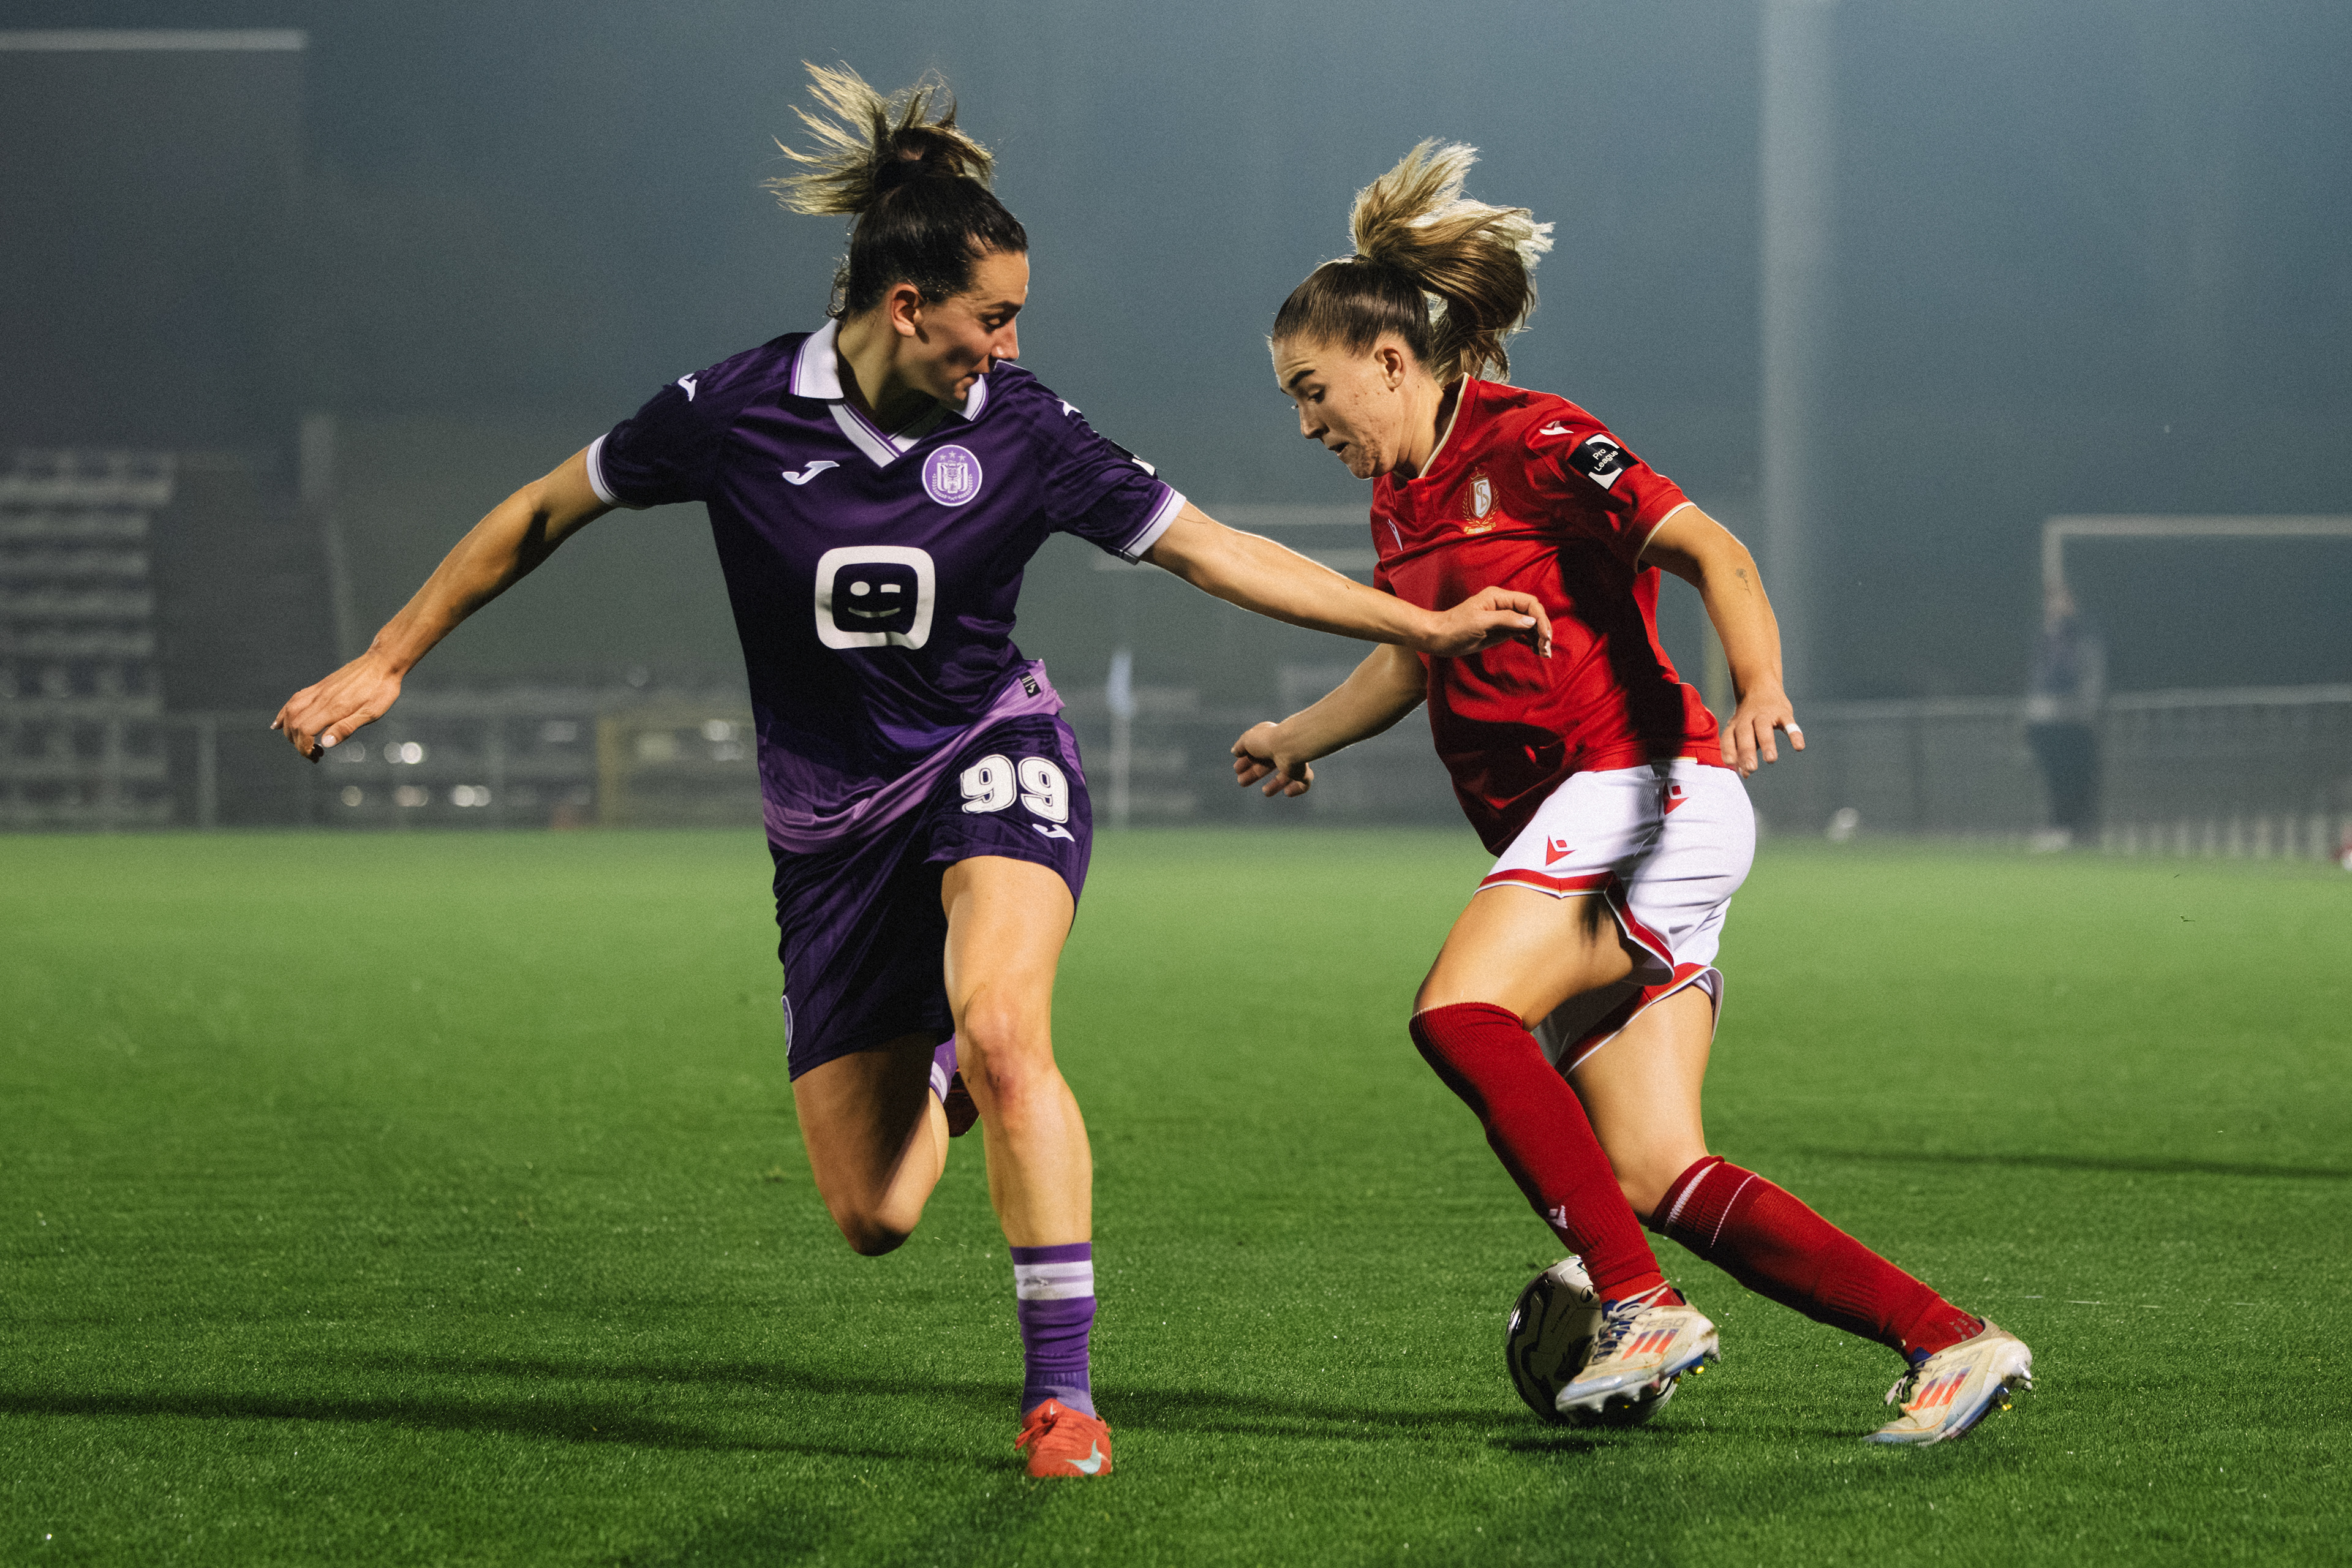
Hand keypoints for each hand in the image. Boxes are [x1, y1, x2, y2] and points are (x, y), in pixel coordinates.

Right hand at [272, 652, 404, 760]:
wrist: (382, 663)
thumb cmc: (381, 690)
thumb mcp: (371, 713)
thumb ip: (346, 728)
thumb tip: (325, 743)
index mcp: (333, 708)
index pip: (304, 731)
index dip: (303, 747)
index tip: (314, 756)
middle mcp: (320, 699)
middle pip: (294, 723)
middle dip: (297, 743)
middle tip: (314, 753)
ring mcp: (318, 691)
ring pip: (290, 711)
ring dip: (288, 729)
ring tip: (297, 742)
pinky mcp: (319, 686)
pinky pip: (295, 700)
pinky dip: (284, 713)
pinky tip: (280, 722)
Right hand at [1231, 721, 1315, 797]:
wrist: (1289, 746)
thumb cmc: (1268, 740)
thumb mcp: (1248, 740)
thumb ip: (1241, 746)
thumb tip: (1235, 752)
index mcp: (1270, 741)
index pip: (1257, 752)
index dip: (1246, 761)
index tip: (1236, 770)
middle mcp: (1283, 750)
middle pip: (1268, 765)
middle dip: (1254, 774)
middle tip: (1241, 782)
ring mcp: (1294, 761)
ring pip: (1285, 776)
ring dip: (1275, 785)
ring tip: (1265, 792)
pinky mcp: (1303, 773)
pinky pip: (1303, 783)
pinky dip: (1296, 789)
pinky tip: (1288, 793)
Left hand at [1417, 588, 1552, 658]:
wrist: (1439, 637)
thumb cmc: (1455, 626)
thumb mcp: (1480, 622)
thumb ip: (1506, 620)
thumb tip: (1531, 620)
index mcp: (1499, 597)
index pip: (1529, 603)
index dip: (1540, 618)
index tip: (1545, 636)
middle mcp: (1504, 605)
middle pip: (1532, 613)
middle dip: (1542, 629)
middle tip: (1546, 648)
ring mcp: (1503, 618)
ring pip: (1529, 624)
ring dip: (1538, 637)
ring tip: (1544, 653)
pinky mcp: (1500, 630)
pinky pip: (1521, 632)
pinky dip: (1530, 640)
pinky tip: (1535, 650)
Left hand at [1719, 680, 1802, 776]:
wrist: (1760, 685)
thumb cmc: (1749, 718)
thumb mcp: (1743, 732)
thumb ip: (1743, 752)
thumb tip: (1744, 775)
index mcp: (1735, 725)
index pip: (1728, 738)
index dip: (1728, 750)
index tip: (1730, 764)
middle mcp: (1748, 718)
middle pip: (1745, 734)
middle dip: (1747, 751)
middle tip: (1751, 768)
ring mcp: (1765, 714)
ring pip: (1764, 728)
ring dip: (1767, 743)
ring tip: (1771, 760)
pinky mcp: (1783, 711)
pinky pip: (1788, 723)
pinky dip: (1794, 734)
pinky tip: (1799, 747)